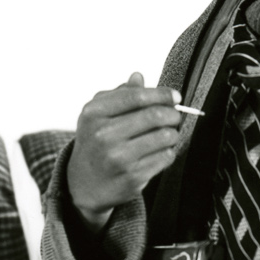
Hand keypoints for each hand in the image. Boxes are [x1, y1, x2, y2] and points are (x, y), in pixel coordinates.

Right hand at [67, 73, 185, 225]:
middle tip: (175, 116)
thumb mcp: (99, 114)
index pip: (137, 96)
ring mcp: (118, 158)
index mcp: (94, 113)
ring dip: (172, 134)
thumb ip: (119, 95)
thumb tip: (139, 77)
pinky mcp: (132, 177)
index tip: (175, 97)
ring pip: (165, 137)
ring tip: (167, 135)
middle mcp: (104, 135)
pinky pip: (165, 157)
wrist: (84, 182)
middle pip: (155, 116)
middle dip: (173, 114)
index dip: (162, 94)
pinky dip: (168, 152)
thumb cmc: (95, 142)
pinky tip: (159, 151)